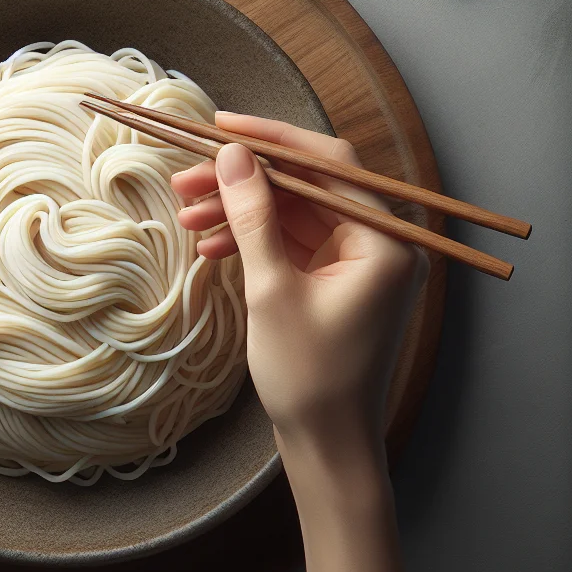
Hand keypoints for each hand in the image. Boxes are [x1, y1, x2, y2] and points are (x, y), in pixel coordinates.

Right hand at [172, 115, 428, 477]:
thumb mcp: (271, 290)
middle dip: (244, 181)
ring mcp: (358, 263)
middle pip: (306, 187)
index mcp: (385, 241)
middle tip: (187, 177)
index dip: (272, 138)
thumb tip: (234, 156)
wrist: (325, 445)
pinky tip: (210, 243)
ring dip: (241, 211)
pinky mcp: (335, 282)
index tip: (220, 127)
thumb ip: (254, 217)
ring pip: (293, 214)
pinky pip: (292, 244)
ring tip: (186, 212)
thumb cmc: (308, 377)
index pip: (328, 163)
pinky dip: (254, 240)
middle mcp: (380, 244)